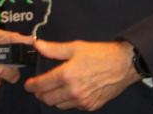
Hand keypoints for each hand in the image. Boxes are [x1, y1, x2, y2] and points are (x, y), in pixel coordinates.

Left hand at [23, 39, 138, 110]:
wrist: (123, 65)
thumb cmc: (100, 54)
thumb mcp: (74, 47)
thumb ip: (53, 49)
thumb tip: (37, 45)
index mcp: (67, 75)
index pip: (42, 85)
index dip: (32, 85)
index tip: (28, 85)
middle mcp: (73, 91)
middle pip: (48, 98)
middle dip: (40, 93)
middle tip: (39, 87)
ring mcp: (82, 100)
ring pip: (59, 105)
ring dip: (53, 99)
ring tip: (53, 89)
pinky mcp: (91, 106)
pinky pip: (73, 107)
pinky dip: (67, 101)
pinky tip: (69, 92)